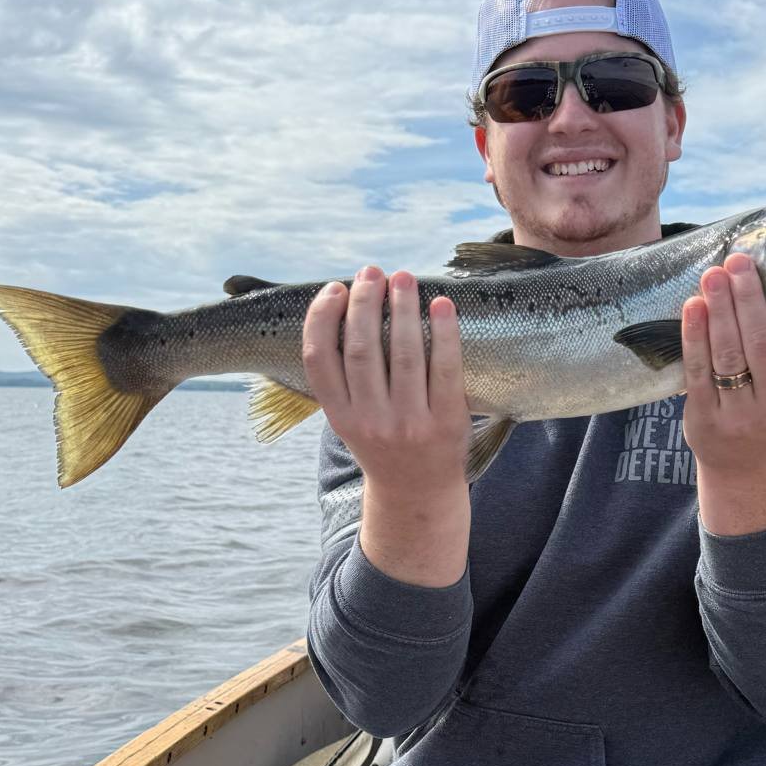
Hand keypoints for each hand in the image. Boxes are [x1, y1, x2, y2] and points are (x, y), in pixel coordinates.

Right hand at [302, 266, 471, 492]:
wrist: (417, 493)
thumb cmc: (382, 443)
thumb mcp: (350, 418)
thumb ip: (344, 376)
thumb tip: (348, 305)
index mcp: (340, 416)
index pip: (318, 359)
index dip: (322, 317)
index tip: (334, 288)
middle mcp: (371, 421)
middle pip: (362, 348)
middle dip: (365, 302)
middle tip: (372, 272)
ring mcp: (410, 424)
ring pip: (404, 353)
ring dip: (403, 307)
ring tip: (404, 277)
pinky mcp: (446, 423)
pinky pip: (445, 369)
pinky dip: (444, 332)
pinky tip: (441, 305)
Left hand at [680, 254, 765, 475]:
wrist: (747, 470)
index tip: (765, 270)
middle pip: (761, 343)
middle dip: (747, 298)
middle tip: (735, 261)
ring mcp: (740, 416)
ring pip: (729, 354)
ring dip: (719, 310)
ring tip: (712, 276)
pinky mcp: (705, 421)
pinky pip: (699, 372)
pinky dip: (694, 336)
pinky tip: (693, 307)